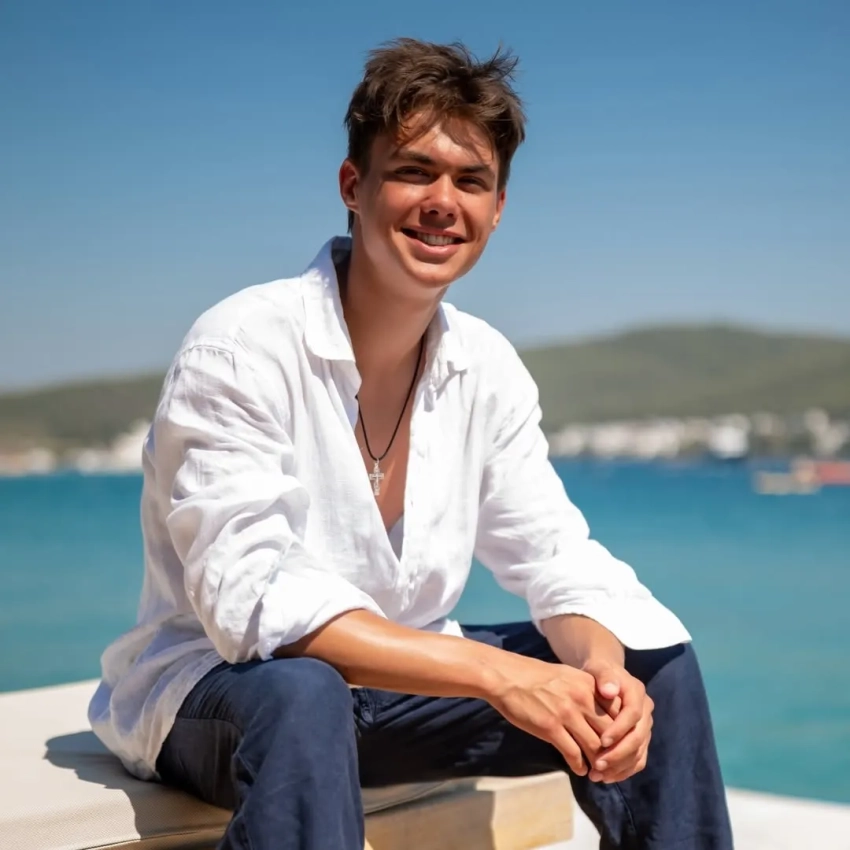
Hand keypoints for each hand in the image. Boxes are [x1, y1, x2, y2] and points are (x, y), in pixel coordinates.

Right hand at [486, 654, 613, 775]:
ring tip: (598, 772)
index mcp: (589, 685)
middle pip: (611, 733)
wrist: (507, 677)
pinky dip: (580, 766)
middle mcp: (582, 699)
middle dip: (614, 753)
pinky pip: (573, 753)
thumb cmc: (536, 677)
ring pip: (595, 747)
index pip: (618, 714)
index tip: (620, 746)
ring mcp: (567, 713)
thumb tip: (604, 713)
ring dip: (599, 764)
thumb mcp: (569, 677)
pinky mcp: (550, 727)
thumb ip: (588, 692)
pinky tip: (580, 769)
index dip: (622, 734)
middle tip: (612, 765)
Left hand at [581, 658, 653, 782]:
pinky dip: (624, 771)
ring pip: (639, 752)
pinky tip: (606, 778)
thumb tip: (610, 691)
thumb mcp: (598, 668)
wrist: (605, 677)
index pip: (633, 714)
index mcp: (636, 692)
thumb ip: (604, 676)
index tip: (602, 741)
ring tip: (597, 776)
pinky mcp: (641, 739)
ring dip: (620, 767)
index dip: (619, 729)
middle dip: (619, 753)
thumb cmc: (598, 672)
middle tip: (597, 766)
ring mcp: (645, 727)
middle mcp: (646, 711)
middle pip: (638, 737)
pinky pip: (638, 759)